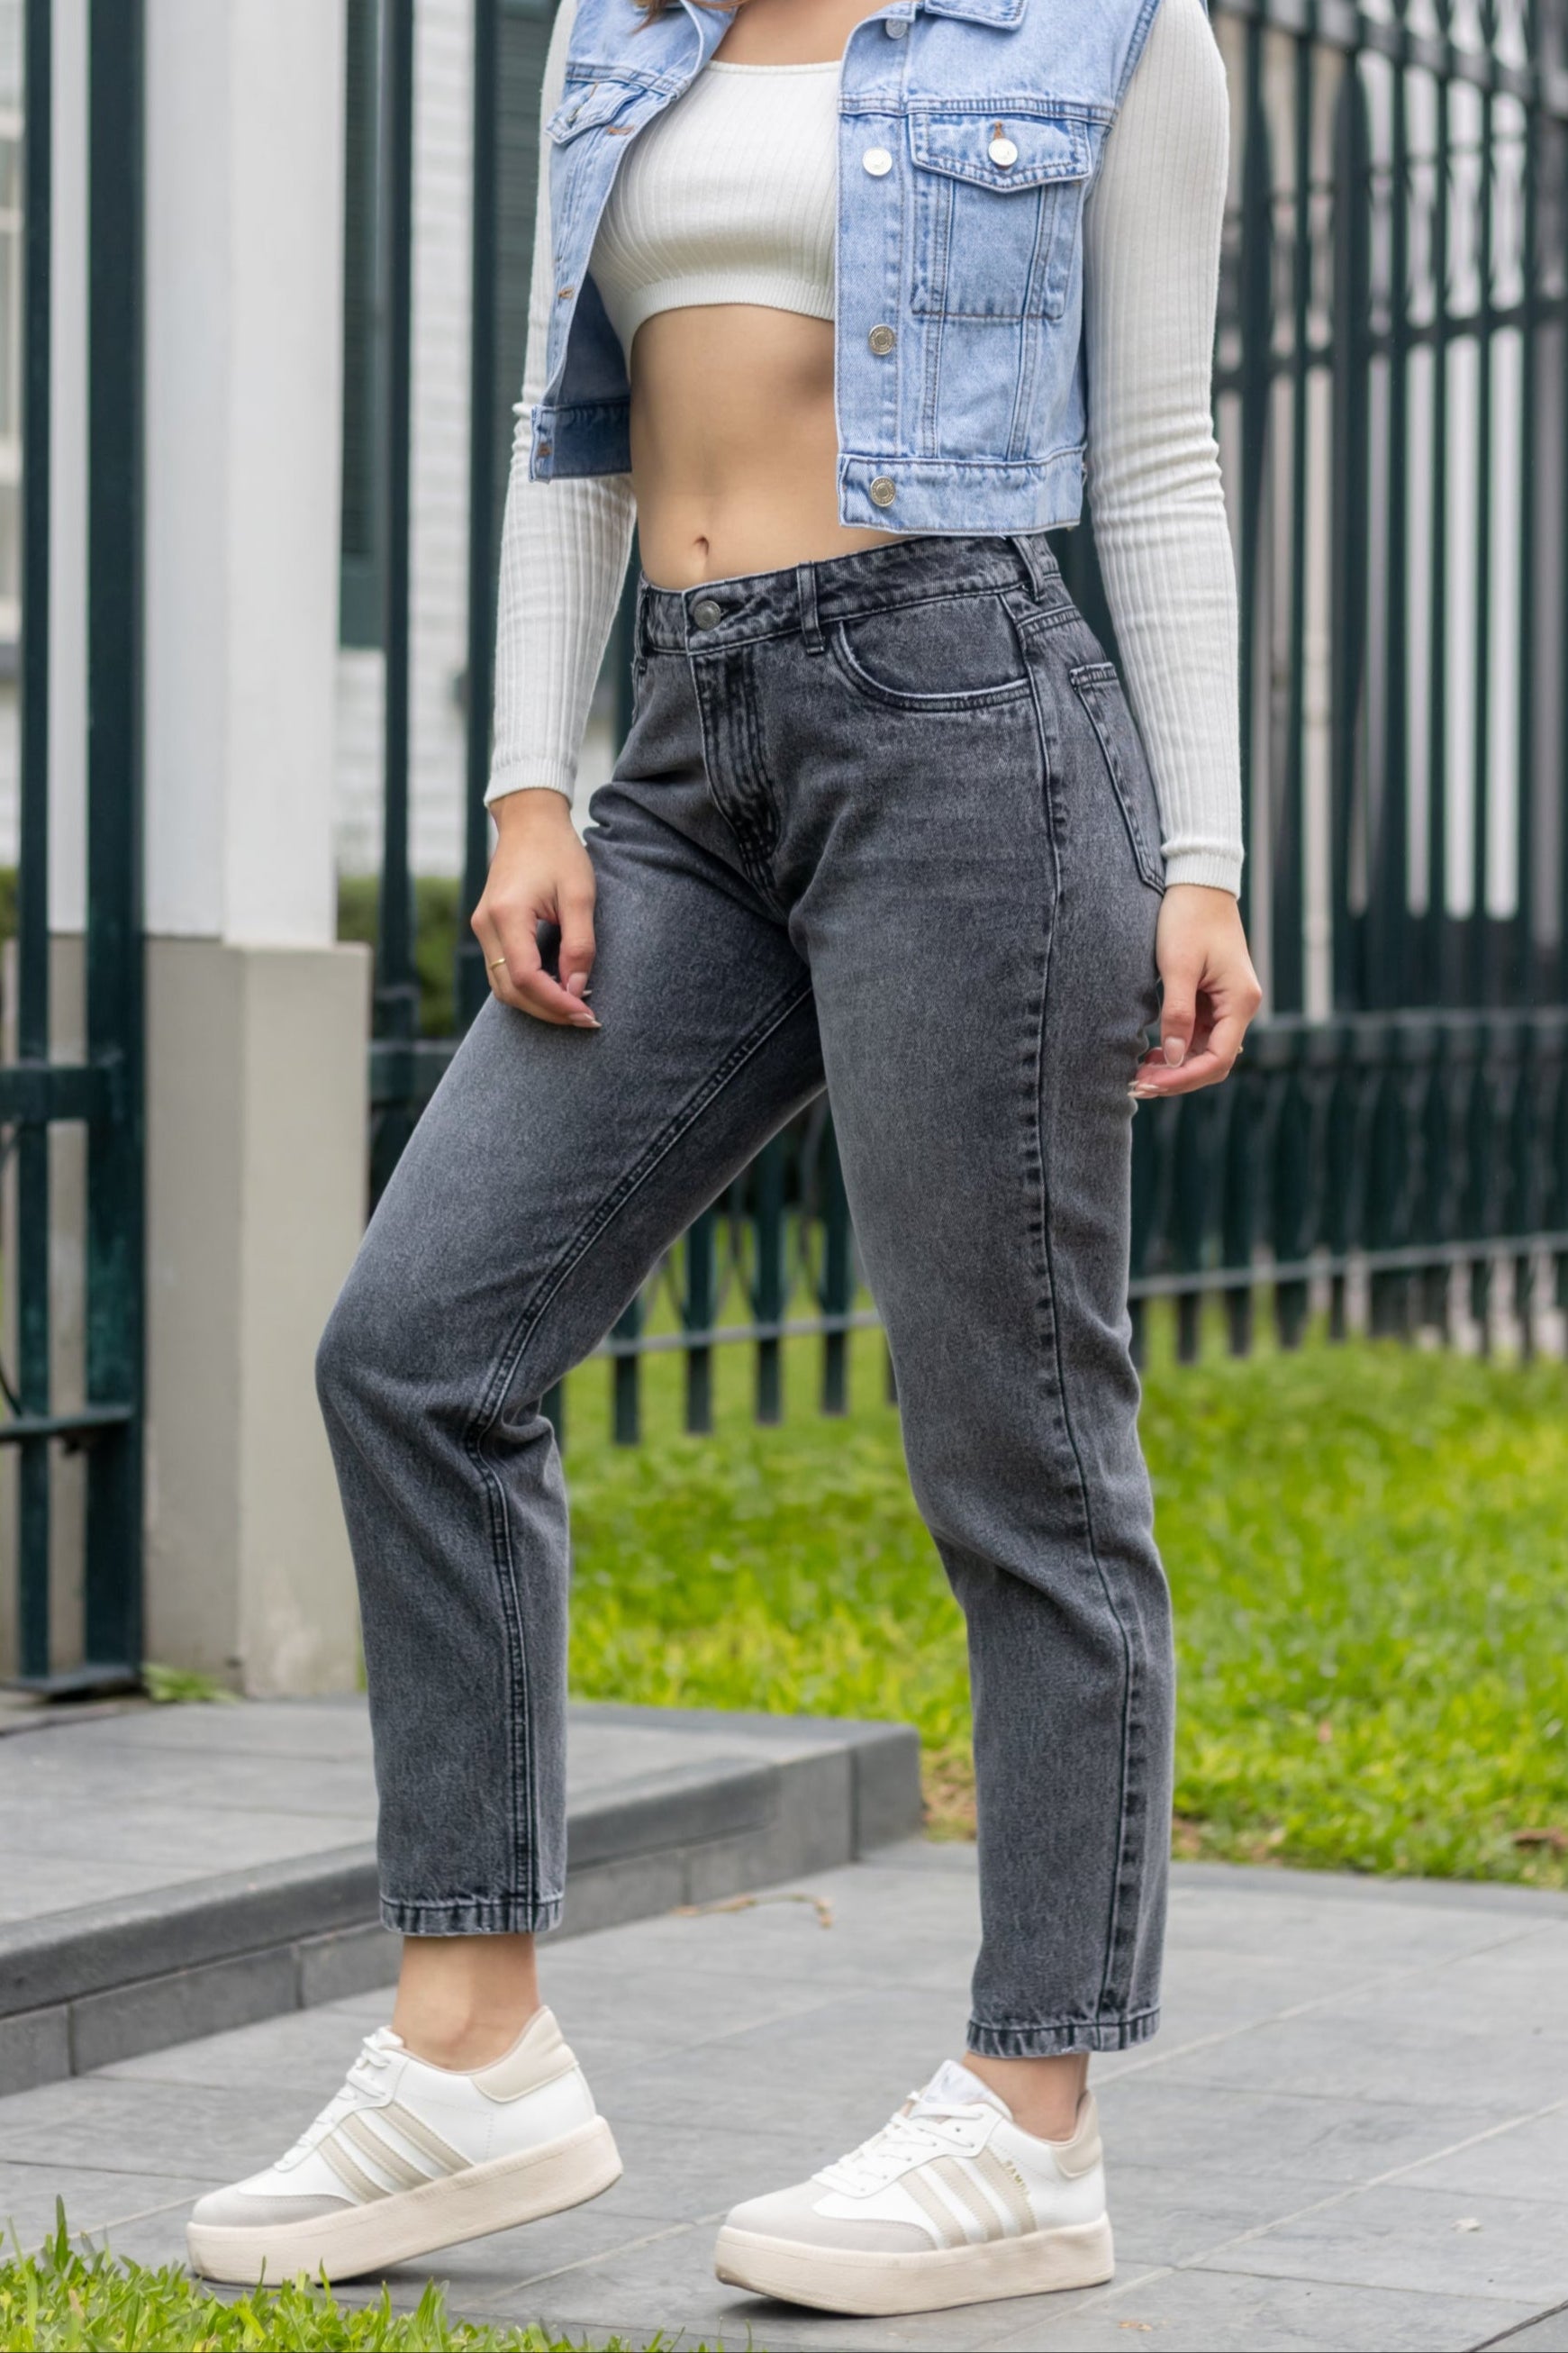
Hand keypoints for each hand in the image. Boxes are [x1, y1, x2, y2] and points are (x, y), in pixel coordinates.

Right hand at [472, 791, 599, 1028]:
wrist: (529, 821)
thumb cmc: (558, 851)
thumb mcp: (580, 894)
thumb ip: (580, 943)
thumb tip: (576, 988)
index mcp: (507, 914)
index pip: (527, 977)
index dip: (556, 1003)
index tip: (587, 1014)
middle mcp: (486, 925)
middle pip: (510, 990)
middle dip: (548, 1011)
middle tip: (586, 1020)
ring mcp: (482, 927)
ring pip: (502, 987)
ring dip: (537, 1004)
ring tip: (573, 1010)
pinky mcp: (488, 929)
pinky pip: (502, 972)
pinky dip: (528, 989)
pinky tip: (556, 990)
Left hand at [1131, 884, 1260, 1098]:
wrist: (1198, 883)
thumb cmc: (1187, 918)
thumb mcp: (1177, 966)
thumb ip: (1177, 1014)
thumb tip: (1174, 1057)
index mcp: (1240, 1001)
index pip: (1218, 1059)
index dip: (1184, 1078)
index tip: (1150, 1083)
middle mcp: (1241, 1006)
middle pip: (1213, 1061)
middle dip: (1177, 1077)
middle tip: (1137, 1084)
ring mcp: (1229, 1003)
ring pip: (1205, 1050)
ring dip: (1176, 1065)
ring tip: (1140, 1071)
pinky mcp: (1215, 998)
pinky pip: (1200, 1034)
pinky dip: (1178, 1046)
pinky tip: (1152, 1051)